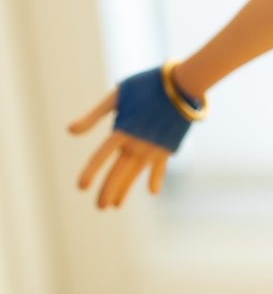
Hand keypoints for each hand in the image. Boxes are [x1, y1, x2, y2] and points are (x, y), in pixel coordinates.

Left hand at [67, 91, 169, 210]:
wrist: (181, 86)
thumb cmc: (145, 87)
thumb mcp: (116, 97)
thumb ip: (93, 116)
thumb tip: (69, 131)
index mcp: (123, 130)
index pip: (102, 156)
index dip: (91, 171)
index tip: (81, 187)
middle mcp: (138, 143)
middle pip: (119, 171)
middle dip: (108, 190)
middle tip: (99, 207)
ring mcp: (154, 148)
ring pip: (136, 173)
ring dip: (125, 190)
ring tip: (115, 206)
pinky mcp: (167, 148)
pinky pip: (159, 168)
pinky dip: (156, 179)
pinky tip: (152, 192)